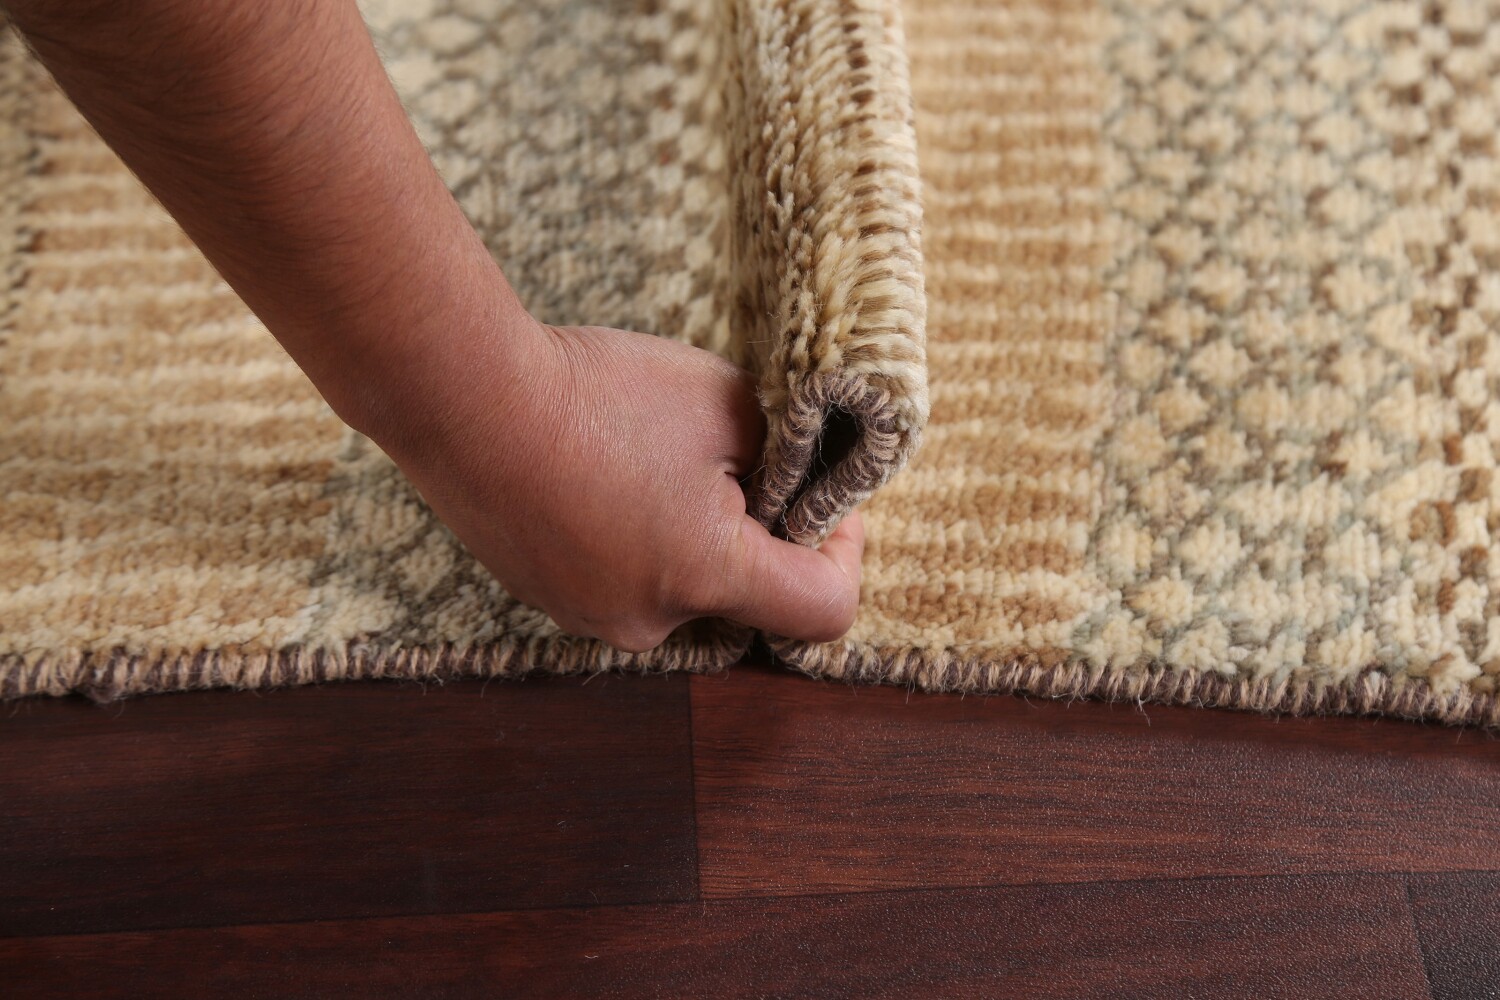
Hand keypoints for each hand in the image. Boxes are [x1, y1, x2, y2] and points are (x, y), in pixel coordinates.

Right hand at [372, 315, 864, 652]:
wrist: (462, 395)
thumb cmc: (596, 393)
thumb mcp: (724, 399)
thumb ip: (783, 451)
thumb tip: (795, 477)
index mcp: (706, 577)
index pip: (825, 609)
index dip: (846, 551)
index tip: (827, 498)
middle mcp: (650, 621)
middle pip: (746, 596)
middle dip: (757, 531)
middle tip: (735, 455)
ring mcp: (590, 616)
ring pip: (682, 585)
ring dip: (693, 533)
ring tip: (654, 453)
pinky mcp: (547, 596)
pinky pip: (623, 577)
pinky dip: (636, 535)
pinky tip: (606, 469)